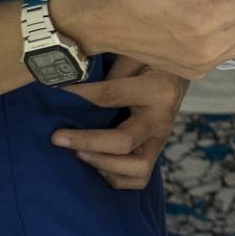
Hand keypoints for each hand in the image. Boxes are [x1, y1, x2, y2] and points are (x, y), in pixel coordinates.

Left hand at [51, 56, 187, 189]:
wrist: (178, 73)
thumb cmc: (151, 61)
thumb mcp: (132, 56)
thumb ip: (108, 73)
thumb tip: (69, 89)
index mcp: (158, 89)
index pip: (111, 96)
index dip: (79, 97)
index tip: (56, 94)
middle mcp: (162, 119)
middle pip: (124, 142)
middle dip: (86, 141)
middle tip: (57, 137)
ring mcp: (161, 139)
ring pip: (137, 169)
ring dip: (103, 164)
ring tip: (79, 152)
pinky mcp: (156, 152)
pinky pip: (138, 179)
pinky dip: (114, 176)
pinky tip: (95, 160)